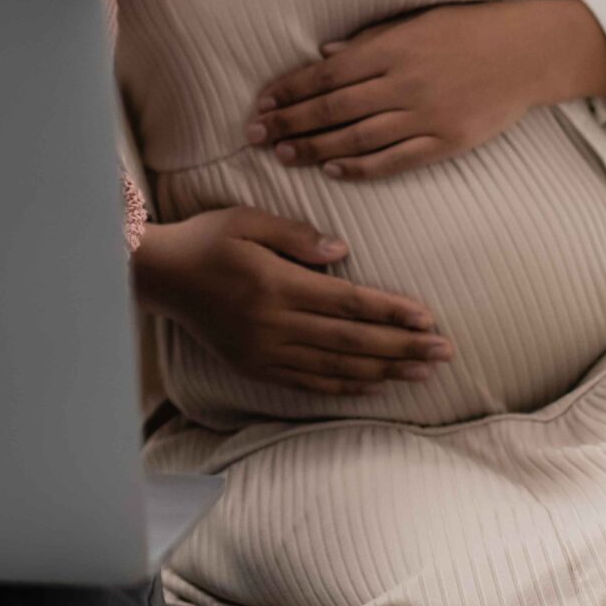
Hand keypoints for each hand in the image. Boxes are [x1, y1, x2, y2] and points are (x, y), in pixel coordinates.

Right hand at [132, 207, 451, 396]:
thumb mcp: (246, 220)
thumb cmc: (207, 240)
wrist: (160, 278)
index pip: (347, 302)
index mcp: (276, 285)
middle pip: (351, 340)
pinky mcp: (256, 366)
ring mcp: (265, 351)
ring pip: (335, 366)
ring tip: (423, 372)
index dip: (390, 311)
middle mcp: (273, 323)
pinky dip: (345, 386)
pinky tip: (375, 385)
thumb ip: (295, 235)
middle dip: (402, 346)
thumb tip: (342, 251)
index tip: (427, 317)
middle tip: (445, 351)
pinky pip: (308, 381)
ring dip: (384, 370)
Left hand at [249, 0, 605, 180]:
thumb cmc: (467, 30)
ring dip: (313, 149)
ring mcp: (425, 116)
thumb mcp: (415, 21)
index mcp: (391, 49)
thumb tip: (321, 56)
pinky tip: (333, 170)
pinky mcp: (446, 142)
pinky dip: (360, 167)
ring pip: (356, 139)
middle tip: (255, 136)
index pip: (325, 75)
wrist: (526, 53)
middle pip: (332, 109)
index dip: (289, 92)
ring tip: (283, 156)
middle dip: (289, 123)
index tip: (262, 105)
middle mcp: (402, 83)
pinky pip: (394, 160)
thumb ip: (368, 41)